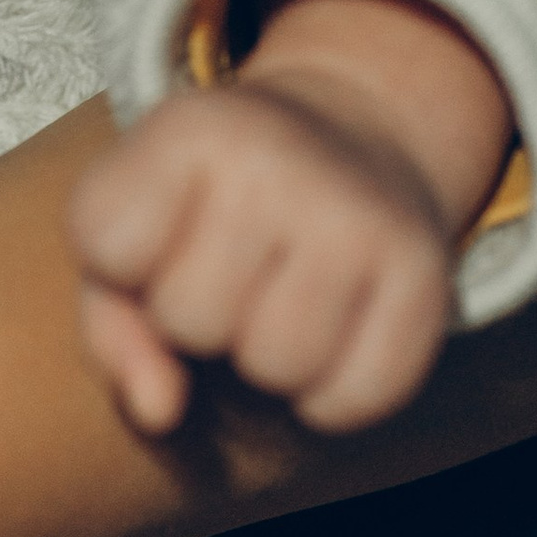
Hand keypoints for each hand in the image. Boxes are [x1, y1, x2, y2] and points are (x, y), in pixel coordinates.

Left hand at [69, 0, 513, 435]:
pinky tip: (332, 335)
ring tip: (278, 297)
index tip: (159, 227)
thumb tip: (159, 411)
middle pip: (192, 321)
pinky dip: (333, 395)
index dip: (126, 262)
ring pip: (276, 368)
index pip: (109, 244)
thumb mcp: (138, 223)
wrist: (358, 131)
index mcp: (191, 125)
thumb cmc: (215, 203)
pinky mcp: (427, 272)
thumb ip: (112, 325)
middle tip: (230, 267)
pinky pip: (356, 399)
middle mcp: (279, 156)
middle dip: (197, 316)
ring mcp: (360, 212)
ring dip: (266, 360)